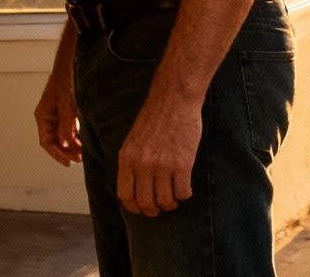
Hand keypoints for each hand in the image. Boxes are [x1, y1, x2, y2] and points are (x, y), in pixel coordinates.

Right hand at [34, 65, 80, 166]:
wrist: (72, 63)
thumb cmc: (65, 78)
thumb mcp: (67, 103)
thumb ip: (67, 124)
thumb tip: (66, 144)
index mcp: (43, 116)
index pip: (47, 142)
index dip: (58, 154)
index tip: (69, 162)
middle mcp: (49, 117)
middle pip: (55, 141)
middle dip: (67, 151)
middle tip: (80, 159)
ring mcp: (58, 114)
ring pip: (64, 135)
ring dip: (73, 144)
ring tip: (85, 152)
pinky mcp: (67, 111)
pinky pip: (70, 127)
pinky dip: (77, 135)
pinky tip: (86, 140)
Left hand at [116, 91, 202, 215]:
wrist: (174, 99)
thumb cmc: (154, 118)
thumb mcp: (133, 139)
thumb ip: (131, 162)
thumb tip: (133, 188)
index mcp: (126, 158)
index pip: (125, 195)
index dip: (134, 207)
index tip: (142, 208)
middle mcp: (142, 164)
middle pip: (146, 203)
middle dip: (153, 210)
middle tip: (160, 208)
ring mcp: (162, 165)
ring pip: (165, 201)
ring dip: (170, 203)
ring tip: (173, 198)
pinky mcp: (182, 164)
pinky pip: (183, 193)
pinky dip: (184, 195)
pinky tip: (185, 188)